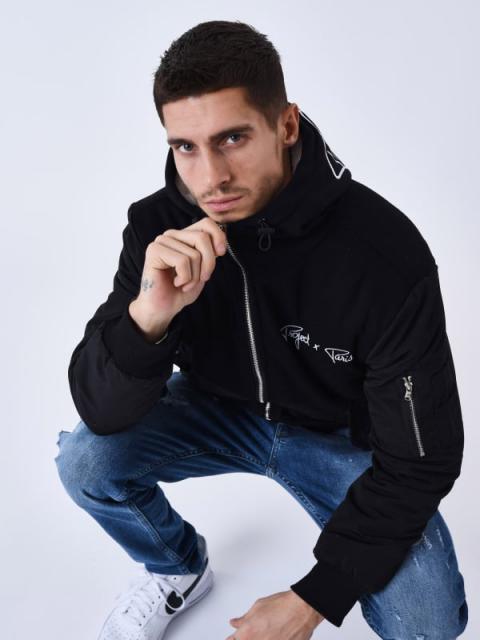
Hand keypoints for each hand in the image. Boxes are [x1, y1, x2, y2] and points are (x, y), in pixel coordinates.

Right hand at [129, 216, 226, 337]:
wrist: (163, 309)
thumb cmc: (181, 290)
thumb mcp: (202, 270)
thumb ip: (210, 253)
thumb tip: (220, 243)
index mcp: (183, 236)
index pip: (206, 223)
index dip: (218, 237)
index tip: (221, 254)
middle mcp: (171, 235)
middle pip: (202, 238)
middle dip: (208, 263)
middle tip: (202, 278)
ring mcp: (161, 241)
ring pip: (194, 253)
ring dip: (195, 275)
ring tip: (185, 284)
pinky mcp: (154, 251)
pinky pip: (182, 261)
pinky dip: (185, 278)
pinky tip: (177, 283)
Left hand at [225, 589, 323, 638]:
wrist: (303, 610)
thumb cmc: (283, 606)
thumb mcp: (258, 607)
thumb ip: (244, 619)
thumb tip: (235, 623)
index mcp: (246, 634)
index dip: (233, 638)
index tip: (235, 637)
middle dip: (247, 638)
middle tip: (257, 631)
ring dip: (261, 638)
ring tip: (268, 632)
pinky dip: (274, 639)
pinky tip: (276, 635)